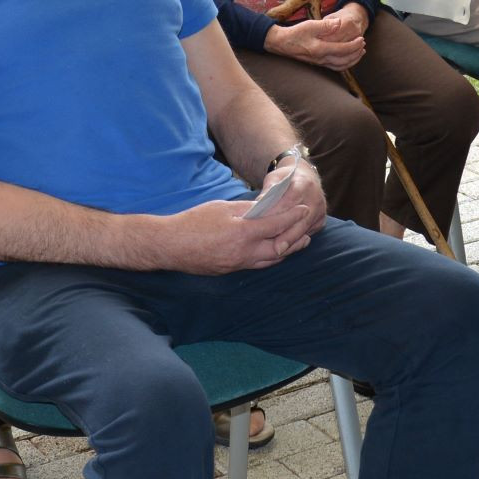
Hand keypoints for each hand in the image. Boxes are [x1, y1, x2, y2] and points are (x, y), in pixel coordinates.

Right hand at [155, 162, 326, 273]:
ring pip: (269, 260)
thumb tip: (264, 209)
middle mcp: (243, 253)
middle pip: (279, 249)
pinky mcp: (230, 271)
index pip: (276, 225)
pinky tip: (273, 251)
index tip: (304, 210)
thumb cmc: (193, 222)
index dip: (292, 217)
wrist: (171, 246)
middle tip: (307, 233)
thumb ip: (246, 209)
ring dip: (285, 252)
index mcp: (242, 233)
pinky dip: (269, 257)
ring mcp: (237, 264)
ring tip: (297, 244)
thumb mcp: (221, 208)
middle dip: (295, 240)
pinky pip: (256, 265)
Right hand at [266, 16, 364, 70]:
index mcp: (320, 49)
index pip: (343, 50)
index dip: (355, 45)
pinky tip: (347, 59)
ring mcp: (319, 63)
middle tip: (363, 45)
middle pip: (344, 60)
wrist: (281, 43)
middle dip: (356, 53)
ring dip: (352, 60)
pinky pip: (335, 67)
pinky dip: (344, 64)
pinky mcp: (317, 63)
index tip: (362, 39)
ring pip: (340, 66)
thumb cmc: (295, 33)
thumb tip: (339, 23)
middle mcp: (321, 59)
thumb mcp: (310, 25)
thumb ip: (325, 25)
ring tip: (359, 53)